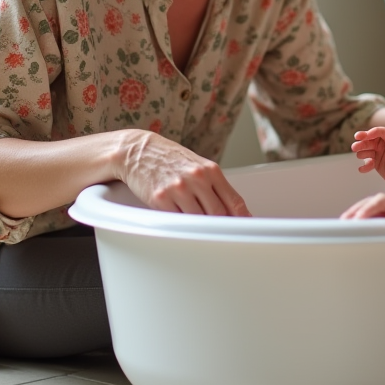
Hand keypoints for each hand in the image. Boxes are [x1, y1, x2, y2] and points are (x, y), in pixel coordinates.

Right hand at [119, 132, 250, 216]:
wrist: (138, 151)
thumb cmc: (169, 158)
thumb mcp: (197, 165)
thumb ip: (214, 186)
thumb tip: (230, 209)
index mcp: (210, 170)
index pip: (234, 200)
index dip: (242, 218)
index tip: (245, 227)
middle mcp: (196, 178)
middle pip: (218, 213)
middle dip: (221, 226)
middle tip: (222, 233)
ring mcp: (178, 189)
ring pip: (198, 220)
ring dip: (200, 227)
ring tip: (197, 226)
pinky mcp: (161, 199)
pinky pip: (177, 221)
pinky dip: (181, 225)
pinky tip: (180, 220)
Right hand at [351, 127, 384, 186]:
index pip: (379, 132)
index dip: (371, 132)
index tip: (364, 136)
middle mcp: (381, 143)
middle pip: (369, 140)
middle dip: (361, 142)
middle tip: (354, 147)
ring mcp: (377, 152)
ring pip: (365, 150)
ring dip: (361, 152)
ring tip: (360, 156)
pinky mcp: (374, 161)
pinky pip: (366, 162)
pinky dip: (364, 166)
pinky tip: (362, 169)